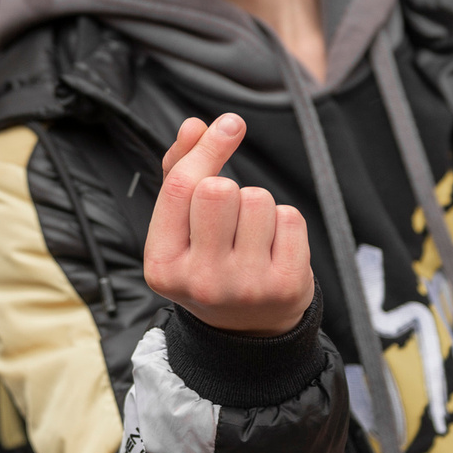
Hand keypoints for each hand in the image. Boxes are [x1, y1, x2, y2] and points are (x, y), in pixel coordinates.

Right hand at [141, 114, 315, 335]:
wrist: (247, 328)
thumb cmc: (207, 262)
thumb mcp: (179, 228)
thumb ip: (179, 173)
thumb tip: (193, 126)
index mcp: (162, 265)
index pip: (181, 188)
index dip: (206, 148)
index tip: (229, 124)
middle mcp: (200, 280)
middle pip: (219, 189)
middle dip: (229, 188)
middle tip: (229, 215)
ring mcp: (244, 287)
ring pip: (258, 200)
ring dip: (258, 206)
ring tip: (250, 235)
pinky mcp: (285, 286)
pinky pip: (290, 218)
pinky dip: (284, 222)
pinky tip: (273, 247)